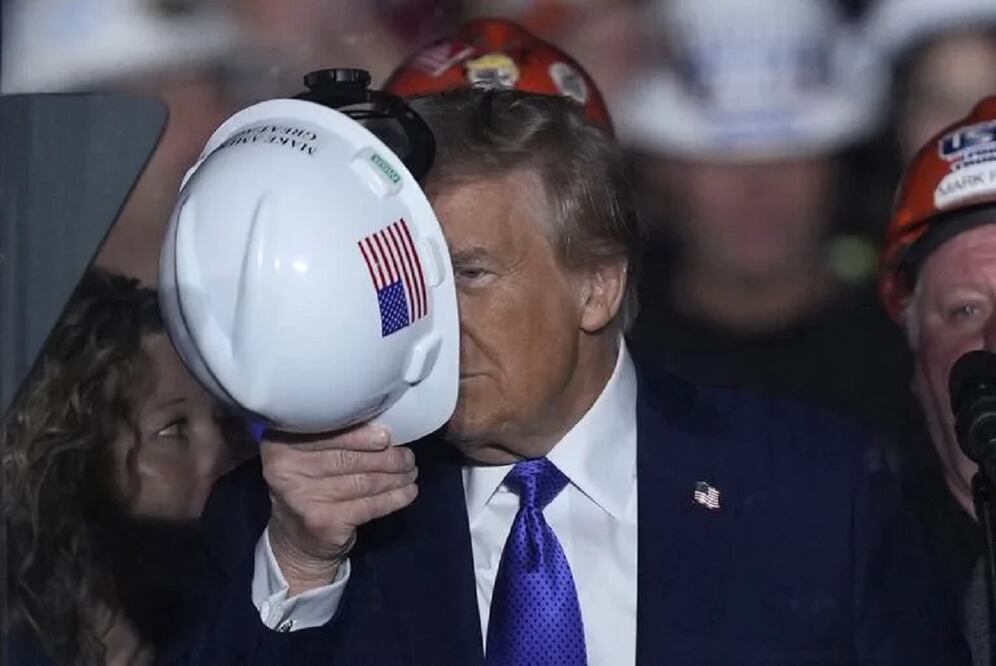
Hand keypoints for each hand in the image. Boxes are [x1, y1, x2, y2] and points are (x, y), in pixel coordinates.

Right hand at [261, 424, 417, 594]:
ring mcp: (303, 498)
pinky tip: (408, 492)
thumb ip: (332, 437)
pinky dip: (394, 497)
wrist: (296, 539)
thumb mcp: (308, 455)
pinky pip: (369, 505)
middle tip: (408, 457)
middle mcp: (285, 470)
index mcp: (280, 444)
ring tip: (410, 471)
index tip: (388, 436)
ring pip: (363, 481)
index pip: (327, 433)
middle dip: (386, 457)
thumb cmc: (311, 484)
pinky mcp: (323, 522)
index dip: (362, 435)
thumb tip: (384, 427)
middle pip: (348, 458)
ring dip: (395, 476)